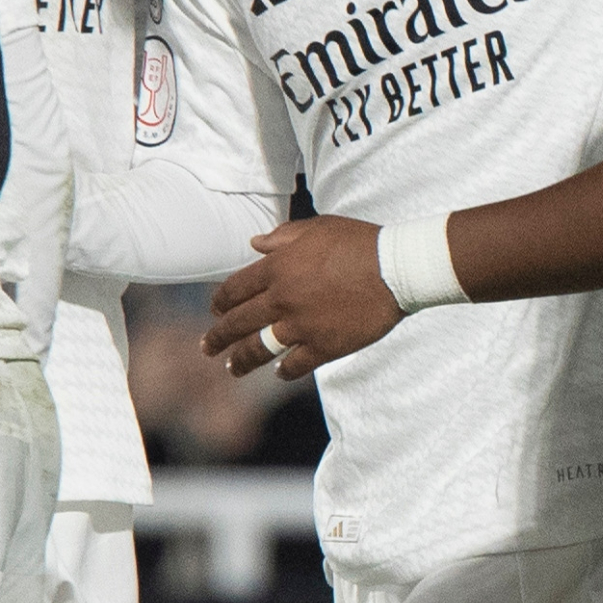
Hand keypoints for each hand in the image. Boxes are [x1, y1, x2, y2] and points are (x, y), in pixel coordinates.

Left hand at [201, 216, 401, 379]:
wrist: (395, 268)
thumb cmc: (358, 242)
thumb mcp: (317, 229)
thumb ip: (282, 236)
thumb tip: (254, 243)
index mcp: (277, 268)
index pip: (235, 289)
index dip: (220, 302)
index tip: (216, 311)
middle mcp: (281, 299)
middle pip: (238, 323)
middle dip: (218, 337)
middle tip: (207, 347)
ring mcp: (301, 326)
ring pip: (258, 349)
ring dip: (241, 361)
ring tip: (232, 368)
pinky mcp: (323, 347)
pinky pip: (294, 365)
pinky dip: (284, 371)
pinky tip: (279, 373)